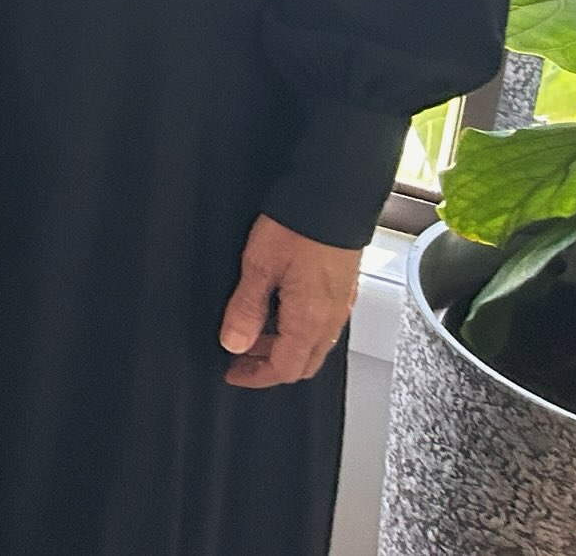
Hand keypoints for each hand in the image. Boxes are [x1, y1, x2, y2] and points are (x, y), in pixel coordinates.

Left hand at [220, 214, 359, 387]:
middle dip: (270, 365)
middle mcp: (330, 320)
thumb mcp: (259, 267)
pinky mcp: (342, 289)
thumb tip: (233, 343)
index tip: (233, 374)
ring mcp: (340, 305)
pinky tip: (278, 311)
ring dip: (283, 346)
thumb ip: (246, 308)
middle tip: (240, 356)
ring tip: (253, 331)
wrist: (334, 198)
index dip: (256, 376)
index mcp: (310, 321)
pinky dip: (297, 329)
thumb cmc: (298, 229)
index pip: (285, 369)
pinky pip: (321, 324)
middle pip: (303, 363)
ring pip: (313, 344)